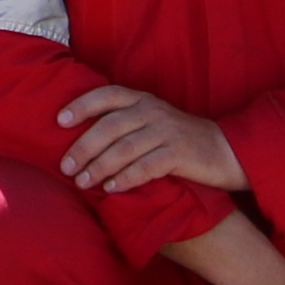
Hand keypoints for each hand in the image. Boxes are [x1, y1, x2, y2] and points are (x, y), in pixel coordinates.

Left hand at [54, 83, 247, 197]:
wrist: (225, 152)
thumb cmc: (180, 141)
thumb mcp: (153, 123)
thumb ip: (125, 124)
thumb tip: (83, 140)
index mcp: (144, 100)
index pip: (108, 95)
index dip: (82, 105)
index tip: (59, 121)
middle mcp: (153, 111)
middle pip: (110, 126)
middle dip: (84, 147)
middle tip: (66, 167)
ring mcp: (167, 132)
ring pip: (125, 147)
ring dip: (100, 166)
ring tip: (83, 182)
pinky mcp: (179, 154)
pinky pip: (146, 166)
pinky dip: (126, 178)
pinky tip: (111, 188)